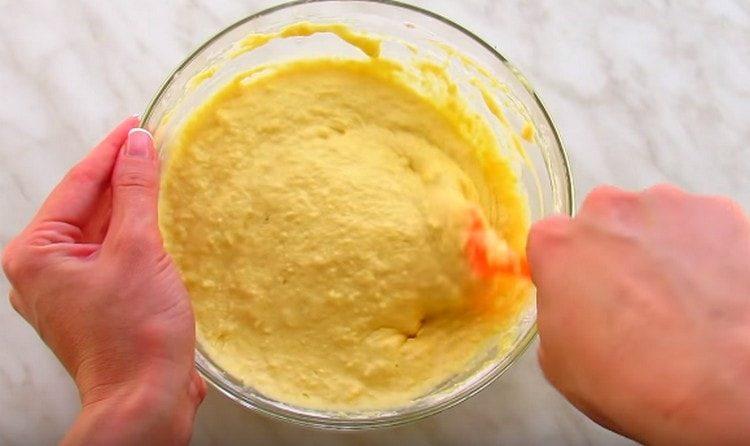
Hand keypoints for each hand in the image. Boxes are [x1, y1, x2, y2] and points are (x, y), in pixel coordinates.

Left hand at [2, 118, 205, 444]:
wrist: (146, 399)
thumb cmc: (135, 331)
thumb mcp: (138, 249)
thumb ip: (137, 191)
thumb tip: (138, 143)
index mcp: (36, 253)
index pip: (78, 185)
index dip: (110, 151)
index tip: (136, 125)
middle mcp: (43, 269)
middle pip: (87, 206)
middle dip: (121, 176)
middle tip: (153, 144)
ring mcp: (68, 288)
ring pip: (101, 231)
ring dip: (131, 205)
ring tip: (158, 173)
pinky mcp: (95, 303)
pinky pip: (112, 254)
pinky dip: (135, 235)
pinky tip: (157, 219)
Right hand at [528, 185, 749, 444]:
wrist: (727, 383)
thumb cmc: (640, 380)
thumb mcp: (560, 363)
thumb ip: (555, 314)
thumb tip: (570, 308)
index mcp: (558, 245)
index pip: (549, 242)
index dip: (566, 270)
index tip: (579, 293)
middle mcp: (607, 211)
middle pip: (602, 223)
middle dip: (612, 254)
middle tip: (632, 301)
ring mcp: (666, 205)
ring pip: (652, 221)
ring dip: (658, 251)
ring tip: (678, 302)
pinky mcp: (718, 211)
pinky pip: (701, 226)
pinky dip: (704, 251)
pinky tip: (710, 293)